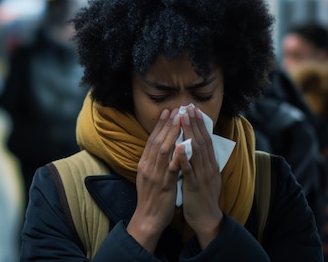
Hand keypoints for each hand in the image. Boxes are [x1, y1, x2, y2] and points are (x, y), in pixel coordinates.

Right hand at [127, 108, 181, 252]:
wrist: (147, 218)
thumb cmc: (150, 198)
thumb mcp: (147, 176)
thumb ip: (153, 162)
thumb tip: (160, 148)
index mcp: (144, 164)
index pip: (151, 140)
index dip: (159, 125)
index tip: (167, 112)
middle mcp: (148, 166)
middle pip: (157, 141)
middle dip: (167, 124)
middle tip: (175, 109)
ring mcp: (156, 175)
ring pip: (163, 150)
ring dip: (172, 133)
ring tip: (180, 120)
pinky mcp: (164, 184)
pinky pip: (171, 167)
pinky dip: (177, 155)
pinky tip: (183, 145)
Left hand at [177, 106, 222, 248]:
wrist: (207, 219)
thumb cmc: (203, 198)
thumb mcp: (206, 176)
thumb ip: (202, 162)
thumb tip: (198, 148)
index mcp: (211, 165)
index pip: (206, 140)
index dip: (200, 124)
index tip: (194, 110)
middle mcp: (209, 167)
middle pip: (202, 141)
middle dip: (195, 123)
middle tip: (188, 108)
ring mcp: (202, 175)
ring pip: (196, 151)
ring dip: (190, 134)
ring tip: (183, 119)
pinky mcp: (194, 185)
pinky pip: (189, 169)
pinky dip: (184, 157)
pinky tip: (179, 146)